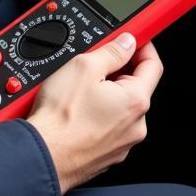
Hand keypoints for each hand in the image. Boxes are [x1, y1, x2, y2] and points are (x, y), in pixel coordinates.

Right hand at [26, 35, 163, 193]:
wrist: (42, 156)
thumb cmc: (60, 118)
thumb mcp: (83, 67)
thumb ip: (111, 51)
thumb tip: (126, 42)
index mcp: (136, 101)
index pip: (152, 64)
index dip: (142, 46)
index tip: (131, 39)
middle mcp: (136, 125)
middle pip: (134, 87)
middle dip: (117, 72)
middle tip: (94, 64)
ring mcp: (122, 143)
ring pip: (119, 108)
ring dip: (105, 95)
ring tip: (77, 92)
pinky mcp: (106, 154)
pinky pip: (107, 127)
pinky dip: (96, 116)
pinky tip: (76, 112)